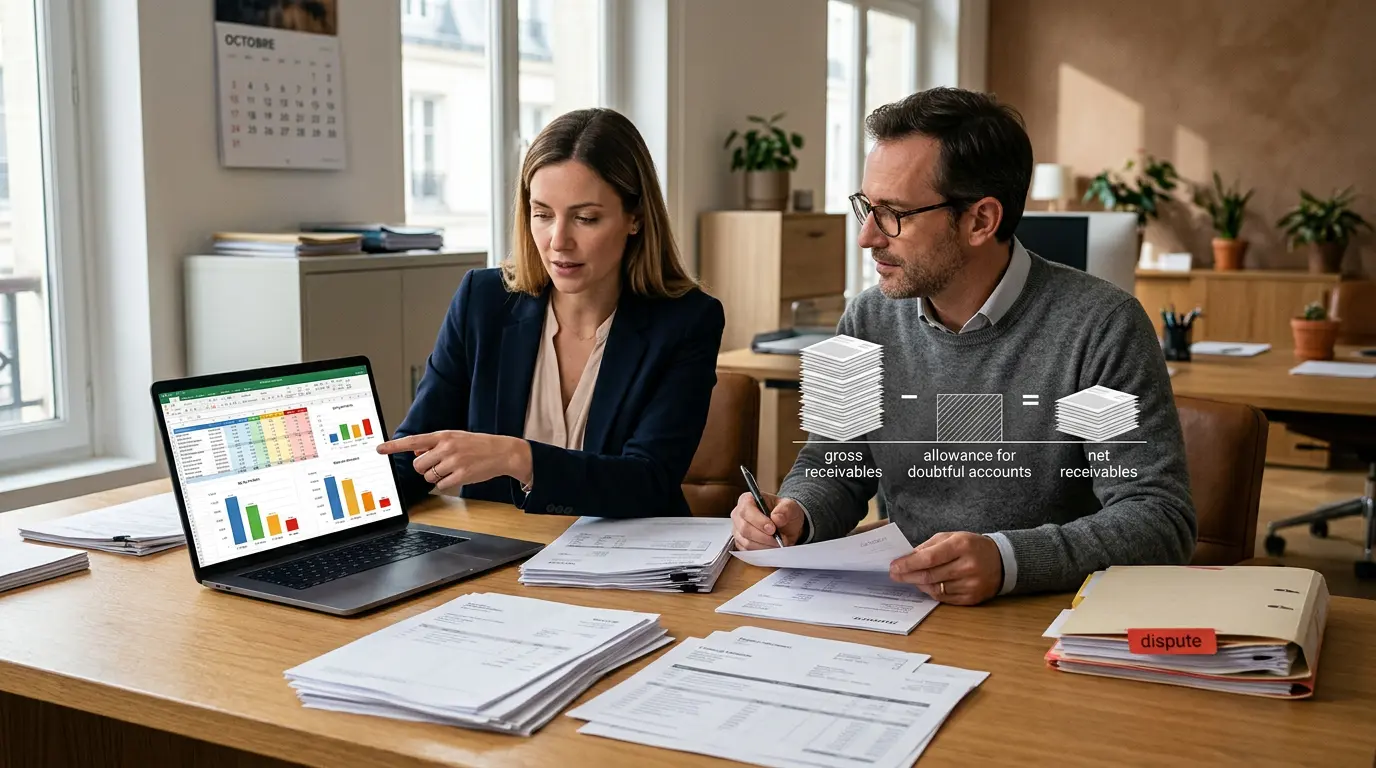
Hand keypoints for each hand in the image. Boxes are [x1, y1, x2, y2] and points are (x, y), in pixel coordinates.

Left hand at [377, 431, 532, 491]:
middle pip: (417, 465)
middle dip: (424, 468)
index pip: (413, 441)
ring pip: (428, 476)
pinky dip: (445, 483)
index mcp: (443, 435)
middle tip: (437, 465)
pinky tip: (457, 475)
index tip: (379, 449)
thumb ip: (434, 444)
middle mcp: (446, 447)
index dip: (394, 446)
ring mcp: (453, 462)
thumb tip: (416, 454)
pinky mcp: (460, 475)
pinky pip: (440, 484)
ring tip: (451, 469)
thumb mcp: (455, 438)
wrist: (502, 452)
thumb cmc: (477, 445)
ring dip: (435, 476)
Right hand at [730, 492, 804, 549]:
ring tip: (777, 543)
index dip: (758, 521)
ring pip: (746, 542)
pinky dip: (761, 551)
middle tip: (777, 539)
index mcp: (747, 500)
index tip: (772, 528)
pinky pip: (747, 550)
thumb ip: (785, 510)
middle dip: (763, 536)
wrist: (786, 525)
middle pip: (744, 528)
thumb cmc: (784, 513)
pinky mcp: (740, 543)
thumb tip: (776, 518)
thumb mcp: (790, 506)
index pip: (746, 510)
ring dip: (764, 545)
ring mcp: (737, 529)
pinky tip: (771, 547)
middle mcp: (738, 514)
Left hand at [888, 532, 1002, 605]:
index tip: (894, 566)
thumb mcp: (952, 537)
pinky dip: (931, 592)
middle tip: (895, 574)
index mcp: (961, 546)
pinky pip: (944, 598)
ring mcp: (971, 584)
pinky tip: (926, 585)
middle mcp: (968, 566)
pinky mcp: (972, 599)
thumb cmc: (971, 546)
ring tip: (911, 578)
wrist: (1002, 562)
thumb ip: (928, 547)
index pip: (929, 558)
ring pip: (935, 588)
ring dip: (919, 584)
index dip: (908, 563)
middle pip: (929, 575)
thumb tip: (906, 558)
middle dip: (908, 575)